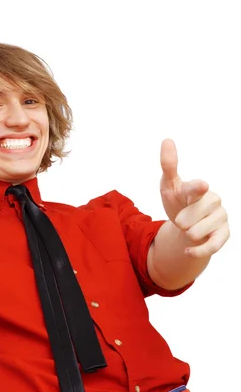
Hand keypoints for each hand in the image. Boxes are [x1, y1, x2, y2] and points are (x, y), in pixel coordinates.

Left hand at [159, 139, 229, 257]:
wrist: (186, 226)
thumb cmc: (178, 202)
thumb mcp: (169, 186)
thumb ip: (169, 166)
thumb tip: (167, 140)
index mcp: (198, 188)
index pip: (195, 189)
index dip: (196, 189)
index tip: (200, 186)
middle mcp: (213, 201)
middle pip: (187, 220)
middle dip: (179, 223)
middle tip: (183, 218)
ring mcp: (221, 217)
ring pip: (195, 234)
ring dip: (187, 235)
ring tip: (191, 228)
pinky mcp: (224, 234)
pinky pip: (209, 248)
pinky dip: (195, 251)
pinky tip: (188, 249)